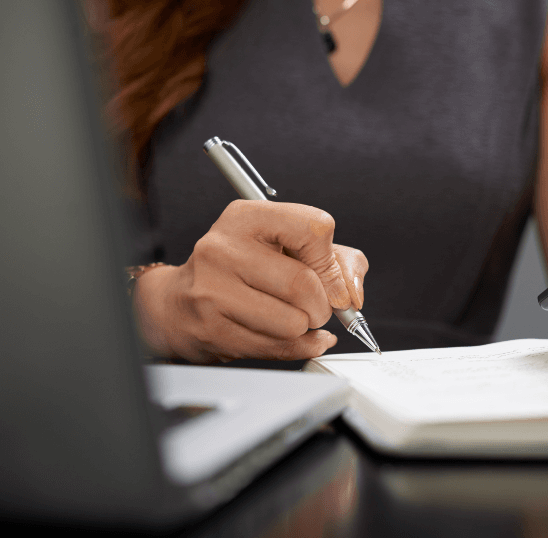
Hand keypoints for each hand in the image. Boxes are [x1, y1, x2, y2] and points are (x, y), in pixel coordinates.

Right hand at [133, 200, 368, 362]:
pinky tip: (287, 336)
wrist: (178, 303)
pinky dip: (297, 347)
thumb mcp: (288, 247)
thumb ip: (337, 260)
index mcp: (246, 217)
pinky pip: (277, 348)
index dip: (331, 261)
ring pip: (293, 322)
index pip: (314, 228)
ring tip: (290, 317)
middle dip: (322, 305)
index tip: (330, 278)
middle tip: (314, 306)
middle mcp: (223, 248)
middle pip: (304, 284)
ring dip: (305, 328)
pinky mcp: (212, 329)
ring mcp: (213, 290)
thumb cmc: (242, 271)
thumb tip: (352, 293)